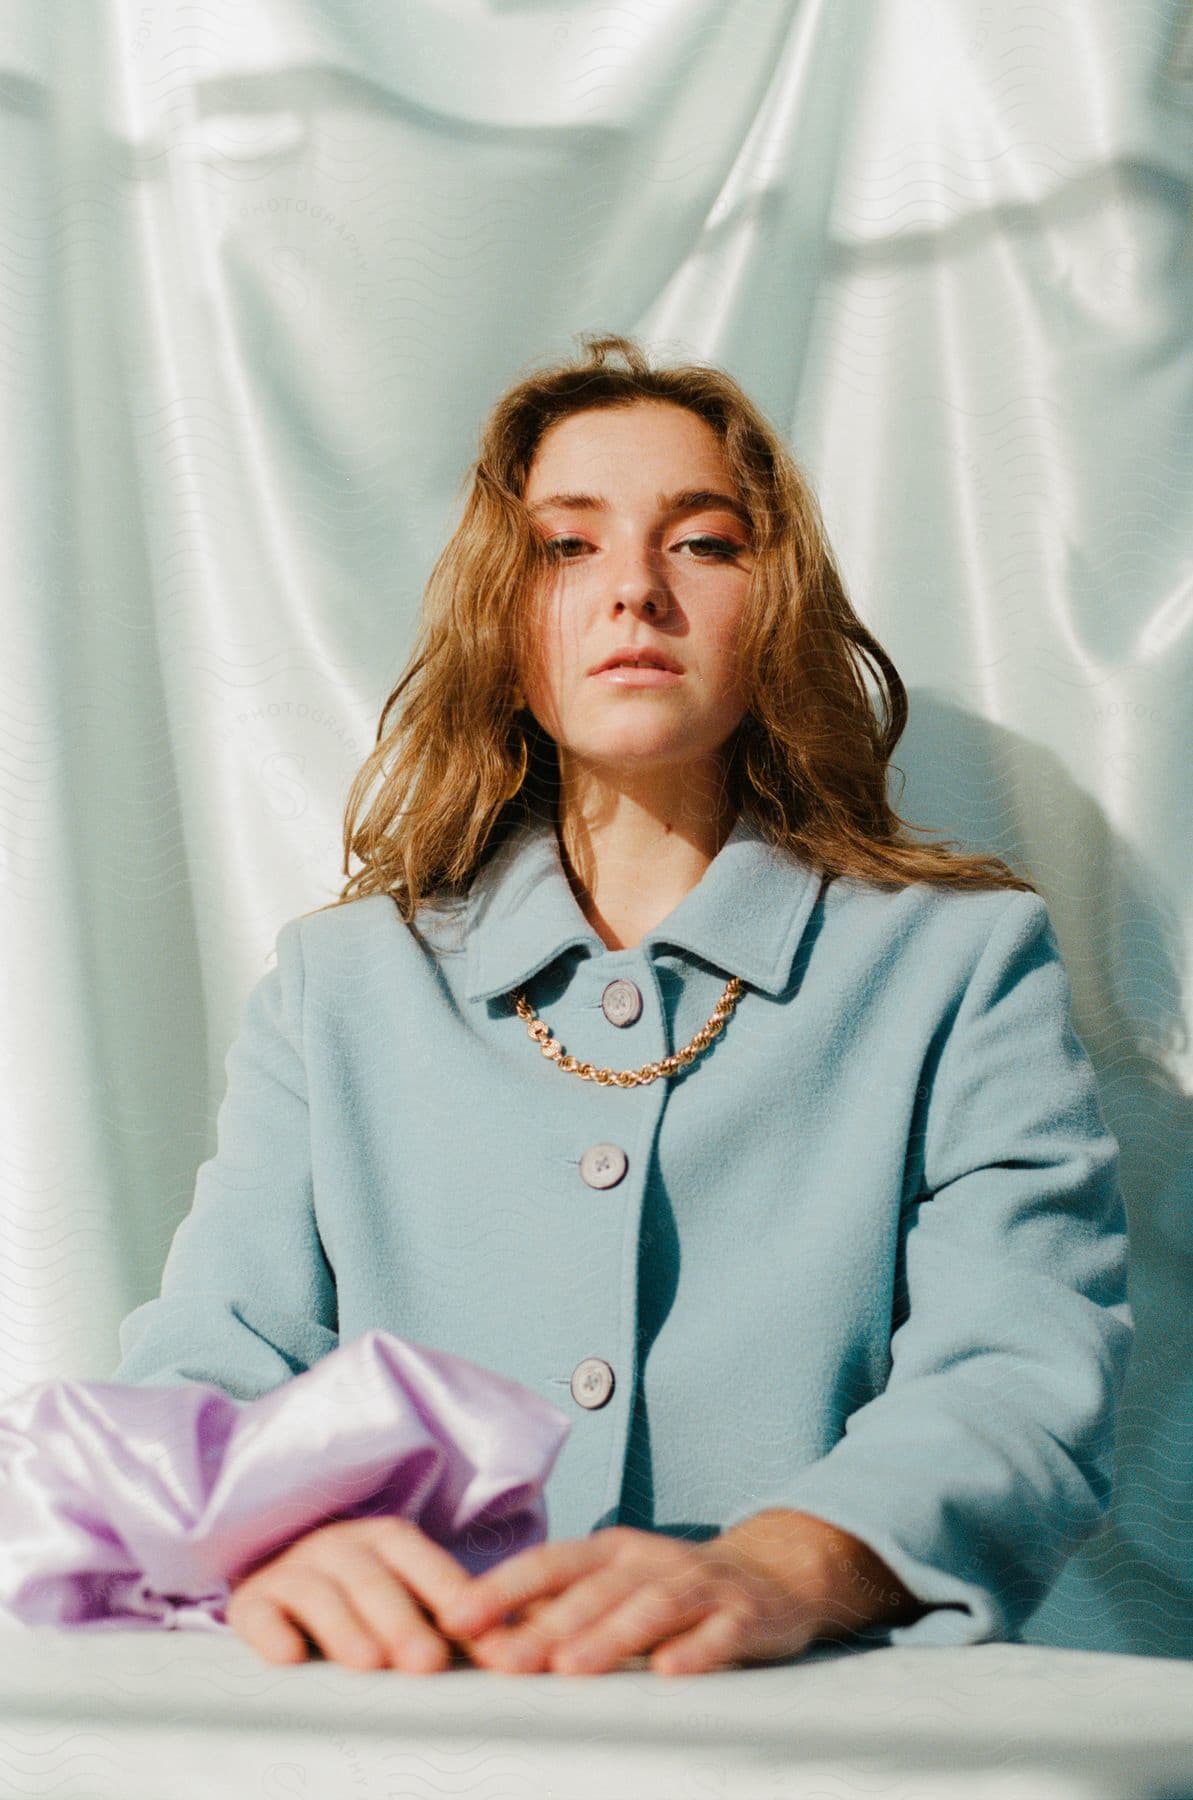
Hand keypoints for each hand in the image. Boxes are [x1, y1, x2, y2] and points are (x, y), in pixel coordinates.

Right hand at [225, 1516, 502, 1673]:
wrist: (281, 1582)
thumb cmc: (364, 1599)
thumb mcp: (408, 1596)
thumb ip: (457, 1620)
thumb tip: (518, 1650)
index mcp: (384, 1539)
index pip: (420, 1557)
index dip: (449, 1590)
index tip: (481, 1629)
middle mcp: (339, 1546)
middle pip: (372, 1577)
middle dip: (402, 1619)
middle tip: (428, 1661)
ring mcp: (292, 1570)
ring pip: (318, 1592)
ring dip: (345, 1628)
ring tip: (369, 1664)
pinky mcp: (252, 1602)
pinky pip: (257, 1614)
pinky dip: (272, 1634)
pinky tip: (290, 1658)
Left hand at [433, 1522, 838, 1676]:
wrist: (772, 1576)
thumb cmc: (675, 1588)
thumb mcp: (614, 1586)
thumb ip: (557, 1609)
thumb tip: (479, 1637)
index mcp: (610, 1552)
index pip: (548, 1564)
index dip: (502, 1588)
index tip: (457, 1617)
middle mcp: (649, 1561)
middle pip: (593, 1591)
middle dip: (546, 1626)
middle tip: (505, 1659)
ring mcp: (698, 1585)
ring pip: (650, 1607)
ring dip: (609, 1636)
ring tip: (571, 1668)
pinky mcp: (742, 1615)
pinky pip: (718, 1633)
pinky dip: (694, 1651)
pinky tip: (668, 1674)